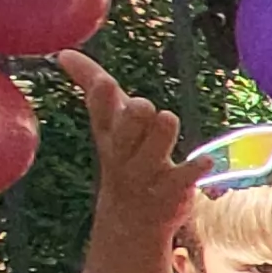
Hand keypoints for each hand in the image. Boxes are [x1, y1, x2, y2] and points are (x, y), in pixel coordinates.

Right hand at [64, 52, 206, 272]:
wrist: (129, 221)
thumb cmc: (122, 156)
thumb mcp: (106, 123)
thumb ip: (91, 84)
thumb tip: (63, 52)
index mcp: (109, 134)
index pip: (101, 112)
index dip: (102, 99)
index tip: (105, 82)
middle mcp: (124, 153)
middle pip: (126, 131)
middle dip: (134, 118)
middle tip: (144, 106)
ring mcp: (147, 174)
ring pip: (153, 150)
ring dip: (160, 134)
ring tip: (166, 119)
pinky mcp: (172, 190)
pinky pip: (184, 178)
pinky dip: (195, 169)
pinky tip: (208, 160)